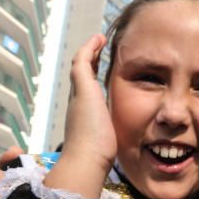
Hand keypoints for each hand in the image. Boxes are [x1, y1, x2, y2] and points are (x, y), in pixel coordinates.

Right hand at [42, 35, 116, 198]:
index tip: (101, 70)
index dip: (93, 79)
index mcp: (84, 115)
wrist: (86, 160)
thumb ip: (109, 139)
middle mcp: (77, 103)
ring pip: (80, 66)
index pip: (87, 92)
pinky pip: (82, 61)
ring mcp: (78, 94)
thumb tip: (121, 148)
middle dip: (89, 62)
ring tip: (99, 40)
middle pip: (81, 76)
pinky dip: (89, 48)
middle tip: (97, 50)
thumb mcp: (106, 143)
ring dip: (90, 52)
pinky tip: (99, 39)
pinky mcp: (83, 88)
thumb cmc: (97, 158)